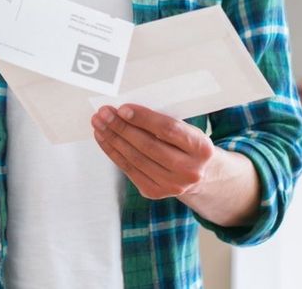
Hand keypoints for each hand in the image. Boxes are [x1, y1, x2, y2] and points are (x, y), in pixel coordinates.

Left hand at [91, 104, 214, 199]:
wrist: (202, 177)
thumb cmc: (188, 146)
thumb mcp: (187, 131)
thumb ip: (163, 122)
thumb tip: (126, 111)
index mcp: (201, 148)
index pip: (168, 130)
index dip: (143, 119)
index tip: (123, 109)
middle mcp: (189, 170)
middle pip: (148, 145)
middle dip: (122, 127)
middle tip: (104, 113)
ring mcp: (172, 185)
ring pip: (135, 159)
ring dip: (113, 139)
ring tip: (99, 124)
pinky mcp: (155, 192)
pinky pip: (129, 169)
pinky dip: (113, 152)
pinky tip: (104, 139)